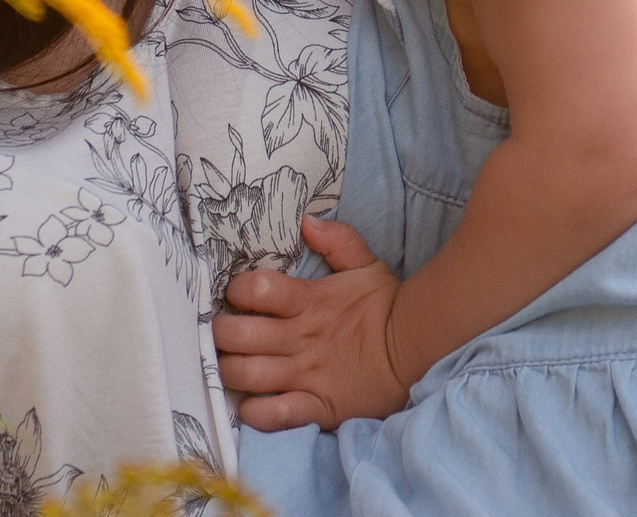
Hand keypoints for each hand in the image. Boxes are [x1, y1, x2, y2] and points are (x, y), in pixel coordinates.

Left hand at [214, 217, 411, 430]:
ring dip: (230, 371)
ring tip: (228, 366)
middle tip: (221, 332)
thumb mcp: (366, 264)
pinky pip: (278, 415)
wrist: (416, 350)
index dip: (239, 290)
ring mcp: (307, 375)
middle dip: (221, 333)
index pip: (258, 289)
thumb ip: (338, 240)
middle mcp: (301, 339)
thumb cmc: (384, 306)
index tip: (236, 294)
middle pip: (241, 335)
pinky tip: (250, 407)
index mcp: (309, 302)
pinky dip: (258, 414)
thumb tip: (307, 222)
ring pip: (249, 375)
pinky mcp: (318, 407)